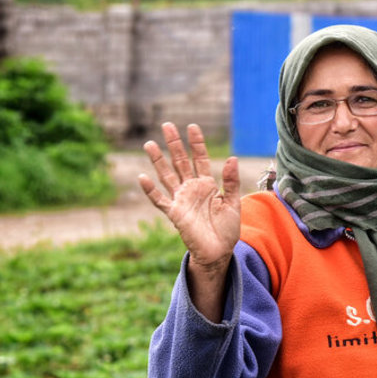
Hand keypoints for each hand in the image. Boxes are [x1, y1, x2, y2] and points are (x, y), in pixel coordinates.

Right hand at [139, 123, 240, 317]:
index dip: (196, 143)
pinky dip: (151, 190)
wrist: (219, 252)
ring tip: (149, 144)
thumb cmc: (227, 229)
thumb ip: (231, 181)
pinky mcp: (174, 214)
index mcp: (207, 184)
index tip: (192, 127)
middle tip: (166, 125)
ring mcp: (181, 200)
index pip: (200, 159)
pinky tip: (142, 177)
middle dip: (174, 144)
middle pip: (180, 162)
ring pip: (166, 176)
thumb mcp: (233, 202)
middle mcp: (191, 189)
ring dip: (158, 161)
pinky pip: (159, 200)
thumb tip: (231, 158)